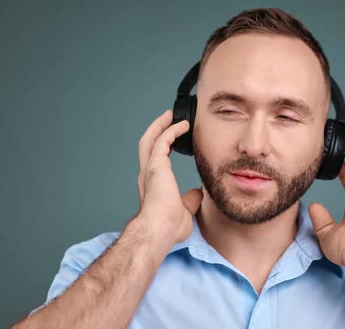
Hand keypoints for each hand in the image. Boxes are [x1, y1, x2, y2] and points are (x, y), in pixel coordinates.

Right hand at [136, 110, 202, 242]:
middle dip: (156, 129)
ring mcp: (149, 169)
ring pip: (150, 138)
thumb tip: (198, 193)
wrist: (159, 230)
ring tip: (171, 115)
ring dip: (160, 125)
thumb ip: (190, 200)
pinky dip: (171, 130)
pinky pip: (162, 140)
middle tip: (167, 118)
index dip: (161, 146)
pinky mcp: (155, 165)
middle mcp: (146, 174)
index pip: (154, 159)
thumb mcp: (184, 211)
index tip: (172, 138)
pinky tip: (182, 125)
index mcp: (152, 185)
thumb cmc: (168, 227)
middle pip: (147, 144)